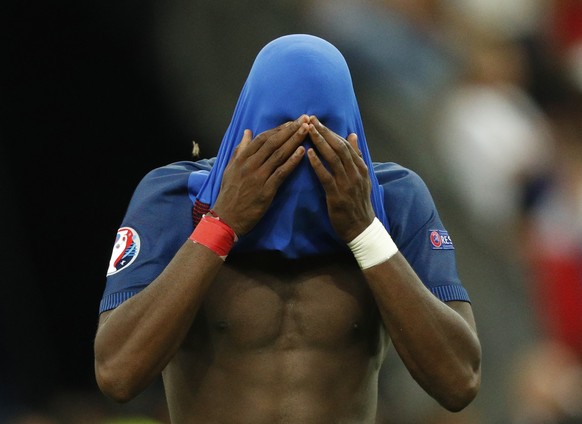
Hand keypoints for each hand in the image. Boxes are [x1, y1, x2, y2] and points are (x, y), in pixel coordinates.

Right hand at [212, 115, 309, 235]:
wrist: (226, 217)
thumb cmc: (229, 194)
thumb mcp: (230, 168)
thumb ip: (240, 150)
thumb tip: (247, 132)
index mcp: (242, 158)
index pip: (263, 138)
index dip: (279, 128)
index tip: (293, 121)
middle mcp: (250, 164)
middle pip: (273, 142)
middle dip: (290, 129)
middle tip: (306, 119)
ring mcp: (258, 176)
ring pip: (278, 154)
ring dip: (294, 140)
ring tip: (307, 130)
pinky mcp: (265, 190)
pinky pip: (281, 172)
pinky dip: (292, 161)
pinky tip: (302, 152)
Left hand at [306, 116, 374, 242]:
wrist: (360, 228)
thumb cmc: (357, 202)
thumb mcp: (361, 177)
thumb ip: (356, 156)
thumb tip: (353, 135)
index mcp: (360, 167)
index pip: (345, 144)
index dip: (331, 131)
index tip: (317, 120)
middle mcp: (355, 173)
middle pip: (339, 147)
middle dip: (324, 132)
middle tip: (310, 120)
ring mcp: (347, 184)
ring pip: (334, 158)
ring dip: (320, 143)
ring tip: (308, 131)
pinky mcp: (337, 195)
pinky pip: (326, 176)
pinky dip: (318, 164)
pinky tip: (308, 154)